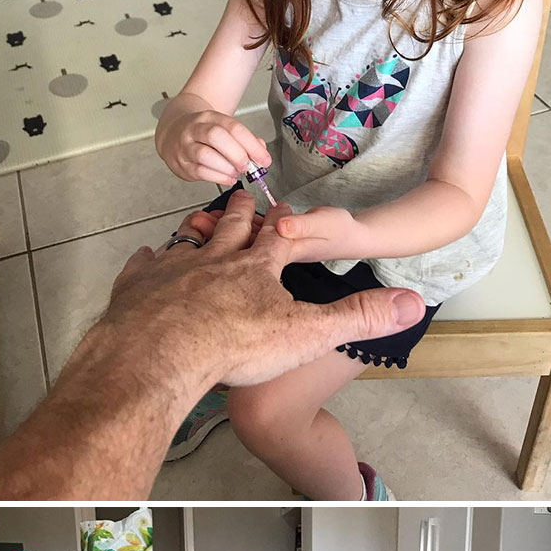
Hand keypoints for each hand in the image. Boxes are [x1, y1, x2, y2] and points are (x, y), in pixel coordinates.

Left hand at [106, 190, 425, 390]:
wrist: (161, 352)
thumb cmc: (235, 344)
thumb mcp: (308, 334)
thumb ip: (358, 317)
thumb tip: (412, 303)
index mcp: (257, 268)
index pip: (278, 239)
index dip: (285, 226)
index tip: (287, 211)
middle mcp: (215, 259)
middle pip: (232, 228)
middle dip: (241, 213)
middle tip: (242, 197)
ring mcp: (173, 269)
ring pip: (187, 241)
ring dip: (196, 233)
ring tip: (198, 225)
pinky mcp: (138, 287)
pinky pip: (144, 267)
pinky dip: (148, 262)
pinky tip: (147, 259)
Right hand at [158, 107, 271, 184]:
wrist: (173, 132)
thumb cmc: (203, 133)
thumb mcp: (223, 128)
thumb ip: (244, 139)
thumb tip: (261, 151)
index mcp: (209, 117)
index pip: (233, 127)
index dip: (251, 145)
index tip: (264, 159)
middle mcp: (195, 129)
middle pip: (216, 137)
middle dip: (237, 154)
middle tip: (248, 166)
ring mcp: (186, 147)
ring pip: (205, 156)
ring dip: (227, 168)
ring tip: (237, 172)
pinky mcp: (182, 165)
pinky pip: (200, 172)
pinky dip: (219, 177)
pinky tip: (229, 178)